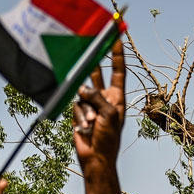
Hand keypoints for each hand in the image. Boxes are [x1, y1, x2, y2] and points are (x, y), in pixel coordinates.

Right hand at [73, 39, 124, 173]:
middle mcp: (104, 97)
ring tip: (92, 124)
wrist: (95, 157)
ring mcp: (90, 104)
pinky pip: (75, 106)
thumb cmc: (108, 138)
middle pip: (97, 73)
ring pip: (82, 93)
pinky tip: (84, 128)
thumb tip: (81, 88)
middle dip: (92, 61)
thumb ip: (97, 97)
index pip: (118, 70)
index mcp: (117, 97)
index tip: (117, 36)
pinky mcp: (78, 111)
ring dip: (86, 110)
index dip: (117, 53)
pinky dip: (79, 117)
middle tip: (87, 43)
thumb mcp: (109, 115)